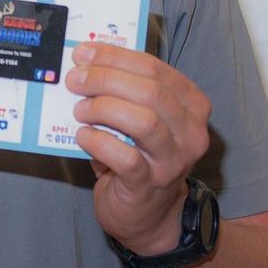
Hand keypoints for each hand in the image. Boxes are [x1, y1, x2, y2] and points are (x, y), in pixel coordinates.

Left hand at [68, 44, 210, 253]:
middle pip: (151, 91)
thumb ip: (126, 94)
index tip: (84, 53)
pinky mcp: (150, 184)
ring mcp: (173, 160)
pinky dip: (100, 142)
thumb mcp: (142, 120)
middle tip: (75, 80)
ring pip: (145, 122)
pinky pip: (126, 158)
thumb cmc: (141, 156)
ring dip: (105, 109)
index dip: (116, 57)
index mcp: (192, 104)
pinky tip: (83, 137)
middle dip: (107, 79)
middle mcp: (191, 131)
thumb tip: (86, 65)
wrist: (149, 215)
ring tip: (80, 110)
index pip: (155, 69)